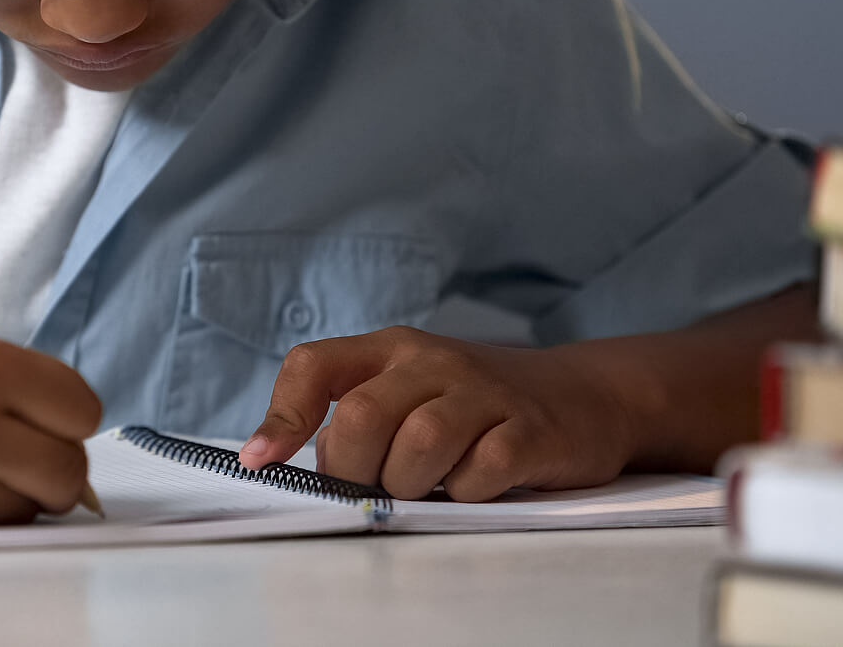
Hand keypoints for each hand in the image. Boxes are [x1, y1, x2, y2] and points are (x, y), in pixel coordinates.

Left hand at [238, 327, 635, 500]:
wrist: (582, 396)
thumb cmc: (474, 405)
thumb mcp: (407, 393)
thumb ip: (352, 420)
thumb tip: (292, 468)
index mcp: (390, 349)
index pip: (313, 366)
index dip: (280, 416)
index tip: (261, 462)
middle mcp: (433, 360)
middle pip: (363, 416)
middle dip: (354, 470)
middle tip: (373, 488)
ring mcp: (485, 392)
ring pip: (419, 444)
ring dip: (411, 484)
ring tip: (428, 486)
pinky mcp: (530, 430)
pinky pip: (480, 473)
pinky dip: (466, 493)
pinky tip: (474, 485)